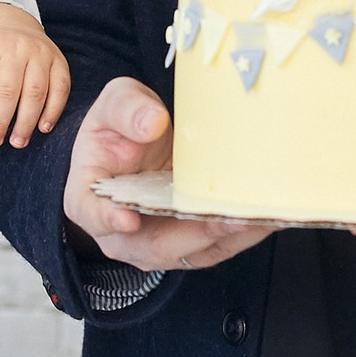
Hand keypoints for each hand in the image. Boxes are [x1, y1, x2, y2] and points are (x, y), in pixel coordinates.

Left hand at [0, 4, 72, 147]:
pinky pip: (60, 89)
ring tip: (18, 141)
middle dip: (0, 121)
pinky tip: (43, 127)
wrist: (10, 23)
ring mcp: (40, 52)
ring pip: (35, 91)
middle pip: (8, 89)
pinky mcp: (59, 61)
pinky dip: (53, 111)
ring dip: (26, 121)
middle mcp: (16, 47)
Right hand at [62, 78, 273, 272]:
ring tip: (257, 219)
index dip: (108, 219)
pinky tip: (266, 219)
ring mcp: (155, 242)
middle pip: (152, 245)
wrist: (140, 142)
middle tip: (224, 219)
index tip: (128, 220)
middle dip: (191, 235)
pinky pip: (214, 248)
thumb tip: (151, 123)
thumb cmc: (121, 125)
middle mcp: (120, 231)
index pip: (93, 212)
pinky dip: (240, 237)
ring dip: (225, 239)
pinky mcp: (187, 243)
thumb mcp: (115, 103)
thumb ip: (127, 108)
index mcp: (89, 196)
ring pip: (189, 253)